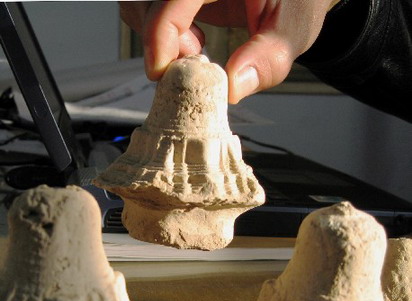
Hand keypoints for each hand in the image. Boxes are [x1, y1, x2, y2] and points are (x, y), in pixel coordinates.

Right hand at [119, 0, 336, 102]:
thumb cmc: (297, 3)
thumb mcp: (293, 29)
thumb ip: (268, 57)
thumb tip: (232, 88)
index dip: (158, 33)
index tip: (162, 74)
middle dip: (157, 35)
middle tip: (191, 59)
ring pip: (142, 3)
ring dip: (158, 35)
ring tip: (195, 50)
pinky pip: (152, 7)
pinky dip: (162, 32)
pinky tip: (194, 41)